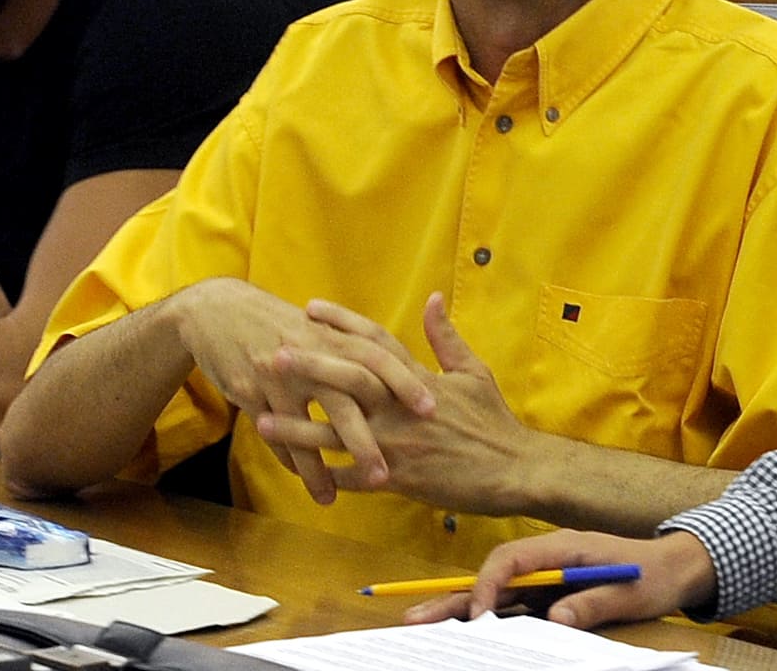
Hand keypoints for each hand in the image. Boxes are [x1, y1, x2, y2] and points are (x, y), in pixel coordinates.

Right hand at [174, 280, 433, 505]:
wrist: (214, 311)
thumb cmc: (276, 321)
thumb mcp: (315, 324)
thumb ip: (350, 346)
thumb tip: (392, 368)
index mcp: (330, 334)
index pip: (376, 356)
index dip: (404, 380)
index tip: (431, 408)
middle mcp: (307, 353)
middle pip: (345, 397)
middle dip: (367, 437)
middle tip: (390, 470)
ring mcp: (278, 376)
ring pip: (307, 426)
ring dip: (327, 464)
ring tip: (340, 496)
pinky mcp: (250, 393)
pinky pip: (277, 436)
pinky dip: (296, 463)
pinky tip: (315, 486)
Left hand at [256, 292, 527, 512]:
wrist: (517, 470)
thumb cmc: (496, 422)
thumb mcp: (474, 372)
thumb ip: (446, 338)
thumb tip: (433, 298)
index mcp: (418, 378)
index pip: (375, 341)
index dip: (342, 322)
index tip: (309, 308)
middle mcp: (402, 406)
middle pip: (348, 378)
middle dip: (308, 366)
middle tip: (269, 354)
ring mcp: (399, 442)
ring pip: (338, 431)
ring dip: (297, 427)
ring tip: (260, 420)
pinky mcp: (401, 477)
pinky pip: (354, 477)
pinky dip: (325, 475)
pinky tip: (296, 473)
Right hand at [403, 530, 717, 628]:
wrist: (674, 567)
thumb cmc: (653, 574)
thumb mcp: (632, 589)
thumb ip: (595, 602)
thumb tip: (557, 618)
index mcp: (561, 547)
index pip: (510, 560)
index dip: (488, 586)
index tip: (477, 616)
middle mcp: (545, 560)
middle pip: (490, 576)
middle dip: (452, 596)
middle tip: (413, 615)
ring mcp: (544, 579)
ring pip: (493, 595)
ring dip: (458, 610)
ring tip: (420, 623)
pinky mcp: (548, 597)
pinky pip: (511, 609)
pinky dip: (483, 621)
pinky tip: (459, 634)